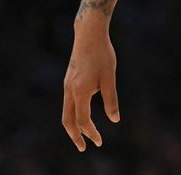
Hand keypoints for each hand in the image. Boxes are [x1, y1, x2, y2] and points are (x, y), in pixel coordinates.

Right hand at [62, 22, 120, 151]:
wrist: (88, 34)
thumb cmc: (102, 54)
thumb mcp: (110, 77)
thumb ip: (111, 99)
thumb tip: (114, 120)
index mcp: (80, 91)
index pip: (83, 120)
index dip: (91, 133)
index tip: (99, 142)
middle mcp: (69, 90)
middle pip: (67, 121)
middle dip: (76, 136)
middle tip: (85, 148)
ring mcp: (67, 85)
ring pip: (66, 112)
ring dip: (74, 126)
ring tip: (84, 135)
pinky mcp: (69, 80)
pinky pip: (68, 103)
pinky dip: (74, 114)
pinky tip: (83, 115)